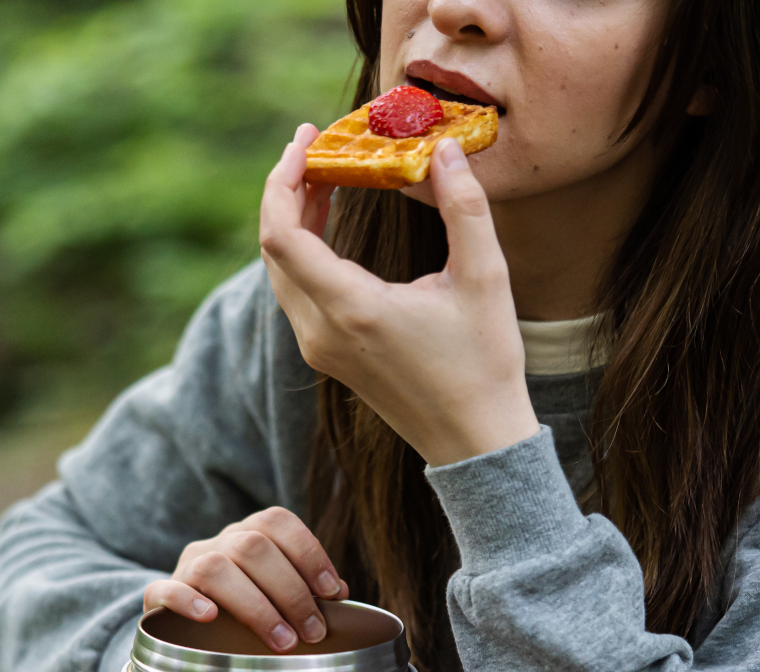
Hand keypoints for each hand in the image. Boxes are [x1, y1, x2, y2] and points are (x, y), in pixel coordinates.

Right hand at [142, 507, 346, 651]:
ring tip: (282, 641)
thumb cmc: (245, 612)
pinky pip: (166, 589)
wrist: (185, 630)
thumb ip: (307, 590)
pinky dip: (188, 601)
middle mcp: (218, 543)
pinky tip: (210, 619)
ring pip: (215, 567)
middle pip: (252, 547)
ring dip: (255, 606)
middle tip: (313, 631)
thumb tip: (342, 596)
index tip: (332, 592)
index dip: (309, 553)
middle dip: (290, 591)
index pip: (277, 522)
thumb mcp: (276, 595)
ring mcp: (187, 567)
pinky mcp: (158, 597)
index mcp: (249, 535)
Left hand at [259, 126, 539, 466]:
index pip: (281, 236)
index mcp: (351, 311)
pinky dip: (304, 250)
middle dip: (286, 190)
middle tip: (316, 145)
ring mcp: (320, 349)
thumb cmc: (484, 365)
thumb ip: (465, 207)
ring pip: (281, 271)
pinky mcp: (329, 356)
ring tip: (322, 176)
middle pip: (273, 248)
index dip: (282, 180)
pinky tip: (329, 223)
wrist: (476, 443)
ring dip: (293, 219)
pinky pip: (297, 292)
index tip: (308, 139)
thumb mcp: (486, 279)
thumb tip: (445, 149)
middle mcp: (321, 332)